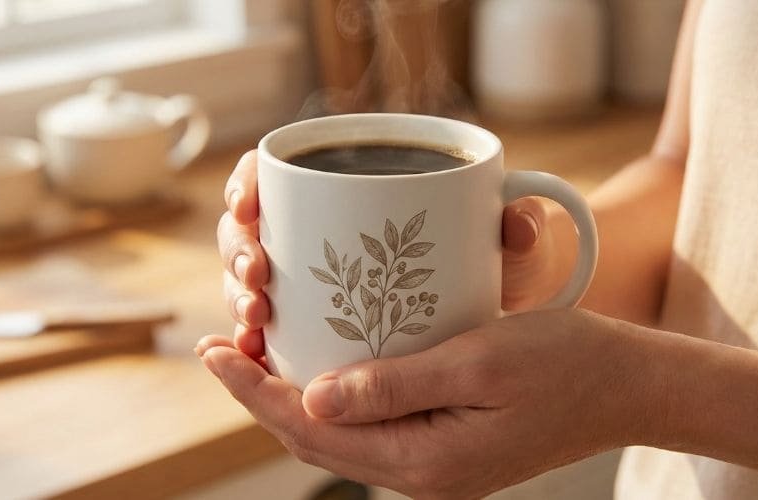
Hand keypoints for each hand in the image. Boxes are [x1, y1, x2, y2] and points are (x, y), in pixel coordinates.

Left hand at [196, 308, 639, 498]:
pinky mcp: (444, 445)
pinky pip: (371, 426)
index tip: (215, 353)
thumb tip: (313, 398)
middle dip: (263, 395)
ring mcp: (433, 463)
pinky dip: (336, 398)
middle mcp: (420, 473)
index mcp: (423, 460)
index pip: (312, 430)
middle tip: (223, 349)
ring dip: (294, 397)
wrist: (623, 387)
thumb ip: (393, 387)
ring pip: (340, 434)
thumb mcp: (477, 363)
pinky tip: (323, 369)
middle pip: (316, 437)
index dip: (256, 392)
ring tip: (258, 357)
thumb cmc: (562, 364)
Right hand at [215, 150, 568, 357]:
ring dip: (238, 298)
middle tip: (257, 276)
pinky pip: (272, 330)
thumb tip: (518, 221)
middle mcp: (321, 231)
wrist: (506, 312)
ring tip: (256, 318)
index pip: (276, 172)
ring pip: (252, 282)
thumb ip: (520, 230)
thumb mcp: (514, 250)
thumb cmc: (503, 268)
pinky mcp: (318, 323)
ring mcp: (314, 279)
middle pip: (250, 229)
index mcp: (353, 186)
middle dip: (238, 251)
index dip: (248, 183)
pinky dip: (256, 345)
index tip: (249, 205)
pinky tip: (256, 356)